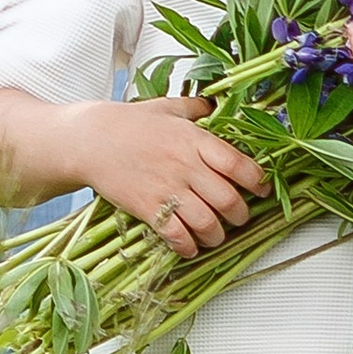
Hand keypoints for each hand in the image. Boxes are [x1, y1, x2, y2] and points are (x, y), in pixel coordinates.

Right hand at [70, 93, 266, 260]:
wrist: (89, 140)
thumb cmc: (128, 123)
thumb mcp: (167, 107)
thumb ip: (196, 108)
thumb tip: (215, 106)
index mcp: (195, 140)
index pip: (240, 165)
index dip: (258, 182)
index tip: (262, 189)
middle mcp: (186, 166)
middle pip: (228, 199)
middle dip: (241, 214)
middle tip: (239, 217)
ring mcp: (167, 189)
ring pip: (207, 222)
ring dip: (217, 235)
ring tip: (215, 235)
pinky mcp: (148, 208)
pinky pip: (176, 235)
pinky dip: (188, 247)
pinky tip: (190, 247)